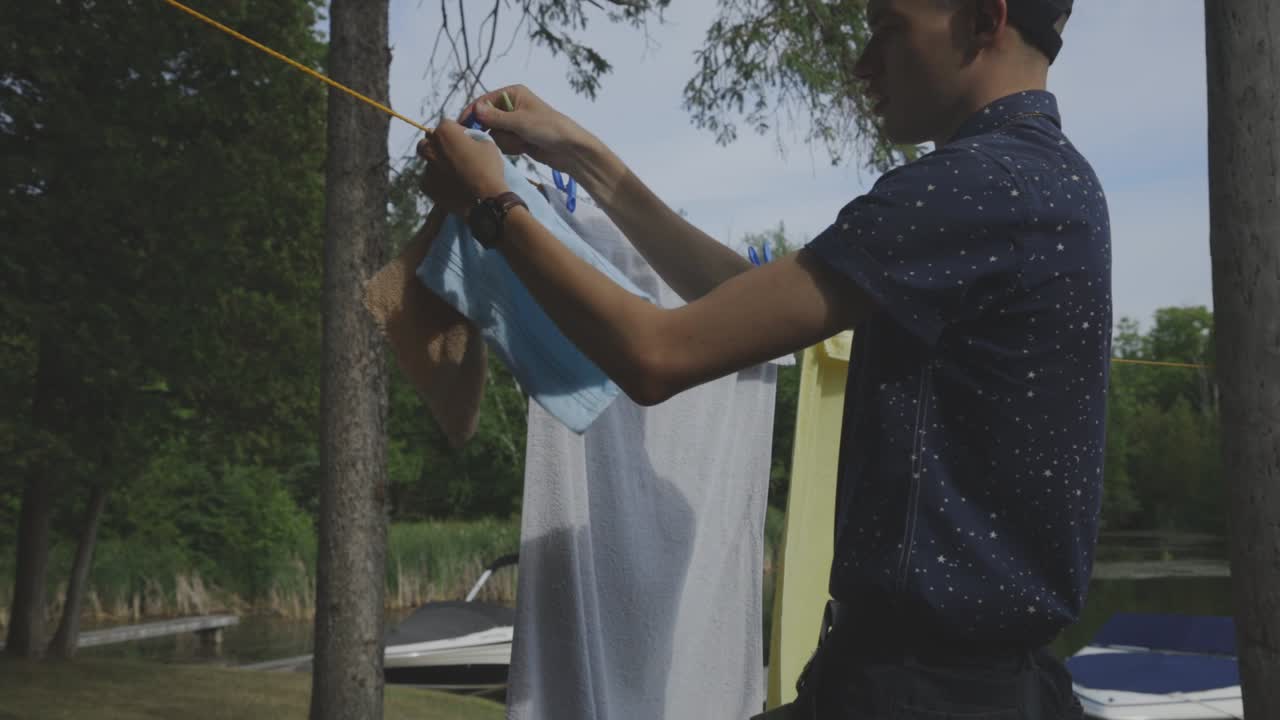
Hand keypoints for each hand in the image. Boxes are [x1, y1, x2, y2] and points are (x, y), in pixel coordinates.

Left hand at [416, 119, 508, 211]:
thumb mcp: (488, 143)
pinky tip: (451, 185)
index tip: (465, 141)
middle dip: (440, 144)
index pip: (446, 124)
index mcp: (444, 132)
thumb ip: (472, 137)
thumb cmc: (488, 169)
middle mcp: (430, 147)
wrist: (486, 199)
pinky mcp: (425, 186)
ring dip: (439, 163)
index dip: (457, 132)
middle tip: (455, 154)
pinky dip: (437, 180)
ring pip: (429, 160)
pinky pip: (429, 179)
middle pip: (430, 141)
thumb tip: (467, 140)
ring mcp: (426, 167)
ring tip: (455, 174)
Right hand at [457, 85, 593, 172]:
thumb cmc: (549, 128)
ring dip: (506, 141)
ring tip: (522, 142)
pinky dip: (511, 148)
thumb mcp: (520, 122)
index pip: (484, 101)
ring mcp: (515, 123)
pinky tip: (524, 148)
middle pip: (487, 119)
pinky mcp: (518, 138)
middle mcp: (512, 106)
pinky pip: (503, 144)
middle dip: (495, 131)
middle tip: (505, 137)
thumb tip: (475, 109)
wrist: (570, 149)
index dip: (472, 113)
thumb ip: (495, 117)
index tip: (463, 126)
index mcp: (513, 93)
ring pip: (494, 134)